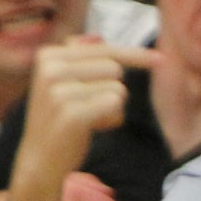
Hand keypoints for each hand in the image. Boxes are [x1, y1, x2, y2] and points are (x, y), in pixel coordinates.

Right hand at [17, 40, 157, 199]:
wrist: (39, 162)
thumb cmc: (60, 121)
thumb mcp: (64, 84)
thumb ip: (80, 59)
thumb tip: (98, 37)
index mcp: (49, 55)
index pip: (104, 49)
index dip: (134, 56)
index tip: (161, 60)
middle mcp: (51, 68)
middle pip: (114, 68)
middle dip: (113, 90)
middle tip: (89, 109)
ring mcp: (59, 90)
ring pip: (118, 88)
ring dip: (113, 107)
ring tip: (88, 120)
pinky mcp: (71, 112)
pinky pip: (115, 104)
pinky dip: (112, 119)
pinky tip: (91, 129)